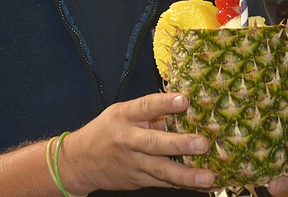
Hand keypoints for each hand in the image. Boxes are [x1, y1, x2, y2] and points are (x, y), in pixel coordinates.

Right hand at [57, 92, 215, 193]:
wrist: (79, 162)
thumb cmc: (106, 131)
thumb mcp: (121, 113)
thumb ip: (149, 112)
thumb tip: (183, 107)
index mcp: (124, 116)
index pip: (145, 107)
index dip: (165, 103)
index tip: (184, 100)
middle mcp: (128, 140)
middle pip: (154, 143)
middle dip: (180, 145)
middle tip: (203, 144)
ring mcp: (133, 163)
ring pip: (161, 170)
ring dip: (186, 175)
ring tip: (208, 177)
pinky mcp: (138, 180)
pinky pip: (163, 182)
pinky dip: (182, 184)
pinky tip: (201, 186)